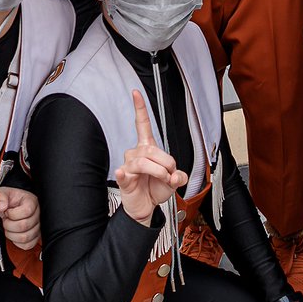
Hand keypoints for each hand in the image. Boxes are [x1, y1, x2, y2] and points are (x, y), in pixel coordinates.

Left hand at [0, 187, 40, 249]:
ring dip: (11, 235)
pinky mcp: (35, 237)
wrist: (14, 205)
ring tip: (9, 227)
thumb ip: (0, 197)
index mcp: (32, 202)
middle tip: (6, 220)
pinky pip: (27, 245)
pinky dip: (17, 242)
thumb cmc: (10, 199)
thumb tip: (2, 207)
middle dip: (9, 225)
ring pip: (25, 237)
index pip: (26, 211)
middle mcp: (37, 215)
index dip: (13, 214)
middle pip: (24, 226)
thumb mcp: (3, 193)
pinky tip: (14, 234)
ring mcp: (37, 227)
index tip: (7, 211)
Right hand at [115, 90, 186, 224]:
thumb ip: (179, 176)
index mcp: (148, 148)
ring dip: (158, 170)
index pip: (142, 124)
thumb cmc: (155, 189)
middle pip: (151, 149)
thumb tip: (176, 176)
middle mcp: (136, 154)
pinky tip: (123, 172)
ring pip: (144, 161)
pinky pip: (124, 173)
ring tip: (163, 179)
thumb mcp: (174, 181)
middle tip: (170, 173)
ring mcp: (129, 166)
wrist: (146, 207)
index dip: (140, 108)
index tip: (136, 93)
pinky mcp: (124, 179)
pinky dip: (124, 173)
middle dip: (166, 161)